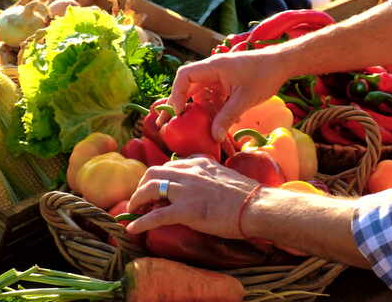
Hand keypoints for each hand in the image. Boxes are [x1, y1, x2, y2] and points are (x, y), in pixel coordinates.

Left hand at [126, 157, 258, 238]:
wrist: (258, 206)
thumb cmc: (249, 195)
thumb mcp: (226, 176)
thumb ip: (211, 177)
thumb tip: (204, 188)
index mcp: (200, 163)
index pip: (170, 165)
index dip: (159, 177)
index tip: (156, 188)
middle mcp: (189, 172)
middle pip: (153, 172)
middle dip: (142, 185)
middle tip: (140, 199)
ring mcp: (186, 190)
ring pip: (150, 189)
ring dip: (137, 199)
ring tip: (133, 210)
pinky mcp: (186, 210)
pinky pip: (155, 216)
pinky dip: (141, 223)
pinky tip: (132, 229)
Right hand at [157, 50, 290, 141]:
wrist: (282, 64)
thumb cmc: (264, 75)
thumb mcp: (245, 99)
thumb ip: (228, 117)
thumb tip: (214, 137)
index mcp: (213, 67)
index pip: (185, 76)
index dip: (176, 94)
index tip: (177, 112)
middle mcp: (212, 70)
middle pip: (187, 86)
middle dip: (178, 105)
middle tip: (167, 123)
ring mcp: (218, 76)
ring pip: (199, 93)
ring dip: (194, 109)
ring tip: (184, 127)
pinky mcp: (226, 83)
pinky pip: (212, 97)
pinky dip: (209, 109)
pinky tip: (210, 124)